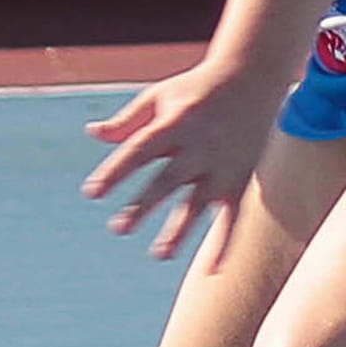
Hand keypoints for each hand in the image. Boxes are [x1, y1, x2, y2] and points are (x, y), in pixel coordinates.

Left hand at [83, 60, 284, 263]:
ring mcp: (222, 166)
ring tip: (159, 254)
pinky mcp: (240, 179)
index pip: (139, 150)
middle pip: (167, 181)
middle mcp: (199, 147)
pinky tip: (213, 270)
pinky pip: (234, 216)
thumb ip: (128, 121)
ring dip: (180, 229)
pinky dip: (226, 243)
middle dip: (143, 205)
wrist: (253, 76)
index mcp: (175, 123)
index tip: (92, 193)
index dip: (115, 171)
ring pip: (199, 203)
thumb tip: (93, 135)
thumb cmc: (196, 90)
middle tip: (118, 228)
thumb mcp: (160, 97)